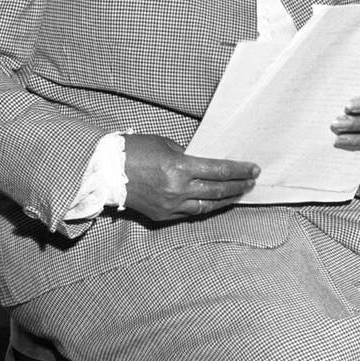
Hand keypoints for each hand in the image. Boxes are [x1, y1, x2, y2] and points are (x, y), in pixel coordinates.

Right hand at [123, 135, 259, 223]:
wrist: (105, 171)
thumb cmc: (134, 150)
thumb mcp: (165, 145)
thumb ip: (186, 157)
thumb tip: (203, 167)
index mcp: (179, 167)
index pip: (219, 171)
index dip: (239, 170)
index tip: (254, 169)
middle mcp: (178, 189)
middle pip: (218, 190)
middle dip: (238, 186)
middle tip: (252, 182)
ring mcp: (171, 205)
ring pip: (207, 206)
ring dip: (226, 200)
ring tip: (239, 193)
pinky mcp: (162, 216)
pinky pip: (190, 213)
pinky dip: (206, 207)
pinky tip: (215, 203)